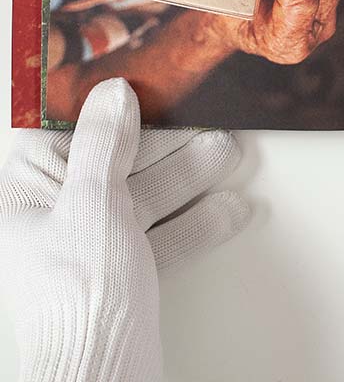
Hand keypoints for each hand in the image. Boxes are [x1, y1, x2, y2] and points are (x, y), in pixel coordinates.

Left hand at [0, 79, 248, 381]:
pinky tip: (228, 208)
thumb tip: (112, 95)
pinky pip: (162, 236)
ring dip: (189, 177)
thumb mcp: (91, 201)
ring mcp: (89, 250)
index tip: (140, 83)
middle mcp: (52, 221)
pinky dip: (196, 222)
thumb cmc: (76, 297)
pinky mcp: (123, 275)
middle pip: (114, 164)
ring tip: (227, 153)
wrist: (101, 376)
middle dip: (165, 144)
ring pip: (143, 199)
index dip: (102, 109)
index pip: (62, 135)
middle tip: (203, 119)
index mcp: (24, 197)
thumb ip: (103, 143)